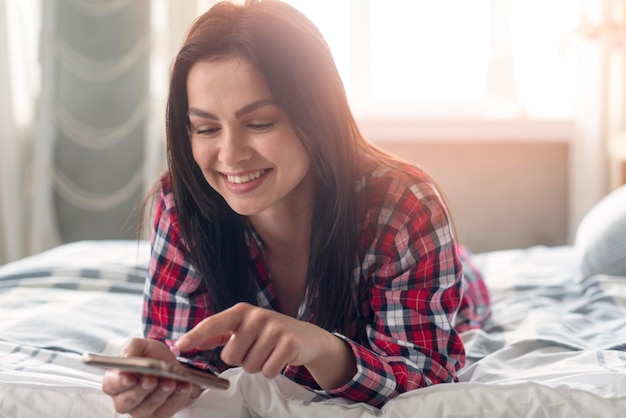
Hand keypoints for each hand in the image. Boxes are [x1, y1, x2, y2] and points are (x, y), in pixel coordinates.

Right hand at [102, 338, 200, 417]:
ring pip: (148, 408)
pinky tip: (183, 386)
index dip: (119, 382)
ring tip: (170, 382)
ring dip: (160, 395)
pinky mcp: (159, 414)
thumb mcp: (140, 345)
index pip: (111, 385)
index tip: (129, 377)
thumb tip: (126, 359)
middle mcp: (124, 399)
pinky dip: (176, 398)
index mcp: (115, 381)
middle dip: (140, 391)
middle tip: (151, 380)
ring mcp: (141, 410)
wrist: (170, 364)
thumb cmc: (149, 355)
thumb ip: (130, 349)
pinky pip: (167, 410)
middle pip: (127, 401)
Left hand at [175, 302, 355, 388]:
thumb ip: (218, 334)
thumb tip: (188, 341)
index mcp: (241, 311)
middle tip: (256, 350)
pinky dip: (272, 370)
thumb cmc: (270, 333)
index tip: (179, 346)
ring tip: (269, 352)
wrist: (307, 336)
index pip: (214, 324)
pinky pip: (267, 370)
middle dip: (241, 359)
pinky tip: (279, 358)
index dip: (196, 336)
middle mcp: (257, 316)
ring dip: (258, 365)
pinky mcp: (289, 343)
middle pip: (230, 356)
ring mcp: (274, 328)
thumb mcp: (244, 327)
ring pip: (249, 366)